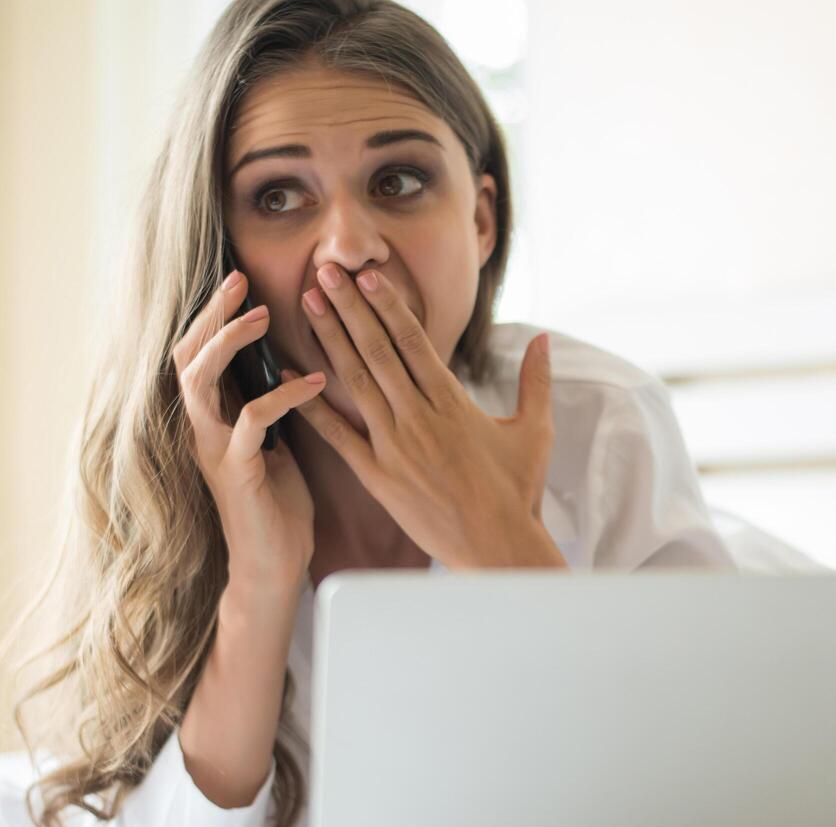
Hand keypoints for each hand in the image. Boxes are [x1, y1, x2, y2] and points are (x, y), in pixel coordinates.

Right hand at [171, 270, 330, 595]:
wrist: (275, 565)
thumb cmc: (279, 503)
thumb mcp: (274, 441)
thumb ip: (269, 402)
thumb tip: (288, 358)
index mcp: (212, 418)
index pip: (197, 353)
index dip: (213, 315)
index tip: (240, 281)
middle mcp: (203, 429)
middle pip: (187, 356)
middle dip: (211, 315)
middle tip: (240, 281)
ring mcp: (215, 450)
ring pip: (202, 383)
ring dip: (230, 344)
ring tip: (264, 316)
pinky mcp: (237, 473)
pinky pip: (251, 422)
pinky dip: (283, 396)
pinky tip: (316, 381)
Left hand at [292, 263, 563, 569]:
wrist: (498, 548)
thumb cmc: (518, 491)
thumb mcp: (535, 431)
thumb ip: (536, 381)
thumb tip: (544, 339)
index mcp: (453, 403)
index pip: (414, 342)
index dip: (388, 305)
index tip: (368, 275)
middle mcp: (419, 418)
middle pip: (377, 350)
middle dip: (349, 307)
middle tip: (324, 270)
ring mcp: (394, 448)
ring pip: (355, 382)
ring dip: (329, 339)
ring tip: (309, 304)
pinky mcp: (377, 478)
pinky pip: (338, 436)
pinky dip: (313, 405)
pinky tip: (291, 377)